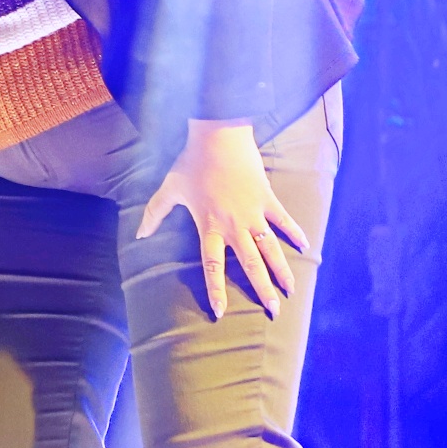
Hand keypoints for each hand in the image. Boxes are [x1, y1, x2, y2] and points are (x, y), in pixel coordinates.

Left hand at [138, 120, 314, 320]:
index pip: (212, 265)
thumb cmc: (192, 162)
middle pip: (251, 265)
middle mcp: (234, 226)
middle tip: (273, 311)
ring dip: (281, 271)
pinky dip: (295, 233)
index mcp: (209, 226)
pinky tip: (306, 248)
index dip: (216, 290)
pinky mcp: (267, 199)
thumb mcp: (169, 188)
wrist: (218, 135)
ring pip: (271, 249)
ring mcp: (253, 213)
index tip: (220, 312)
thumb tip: (139, 234)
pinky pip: (284, 220)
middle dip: (262, 289)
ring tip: (291, 291)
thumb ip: (154, 213)